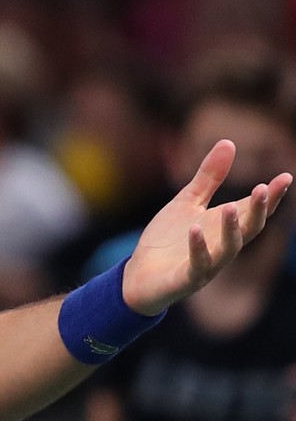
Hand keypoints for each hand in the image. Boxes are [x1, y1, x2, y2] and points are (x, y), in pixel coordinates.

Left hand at [123, 140, 292, 314]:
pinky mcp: (187, 279)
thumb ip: (209, 177)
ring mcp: (207, 265)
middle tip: (264, 188)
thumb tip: (229, 141)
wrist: (138, 276)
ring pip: (229, 249)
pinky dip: (198, 248)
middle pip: (249, 228)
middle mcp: (221, 246)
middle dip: (257, 209)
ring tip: (229, 207)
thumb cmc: (167, 240)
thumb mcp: (187, 202)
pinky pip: (197, 265)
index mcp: (224, 227)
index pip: (253, 210)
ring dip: (231, 229)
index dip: (270, 196)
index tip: (285, 177)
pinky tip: (194, 230)